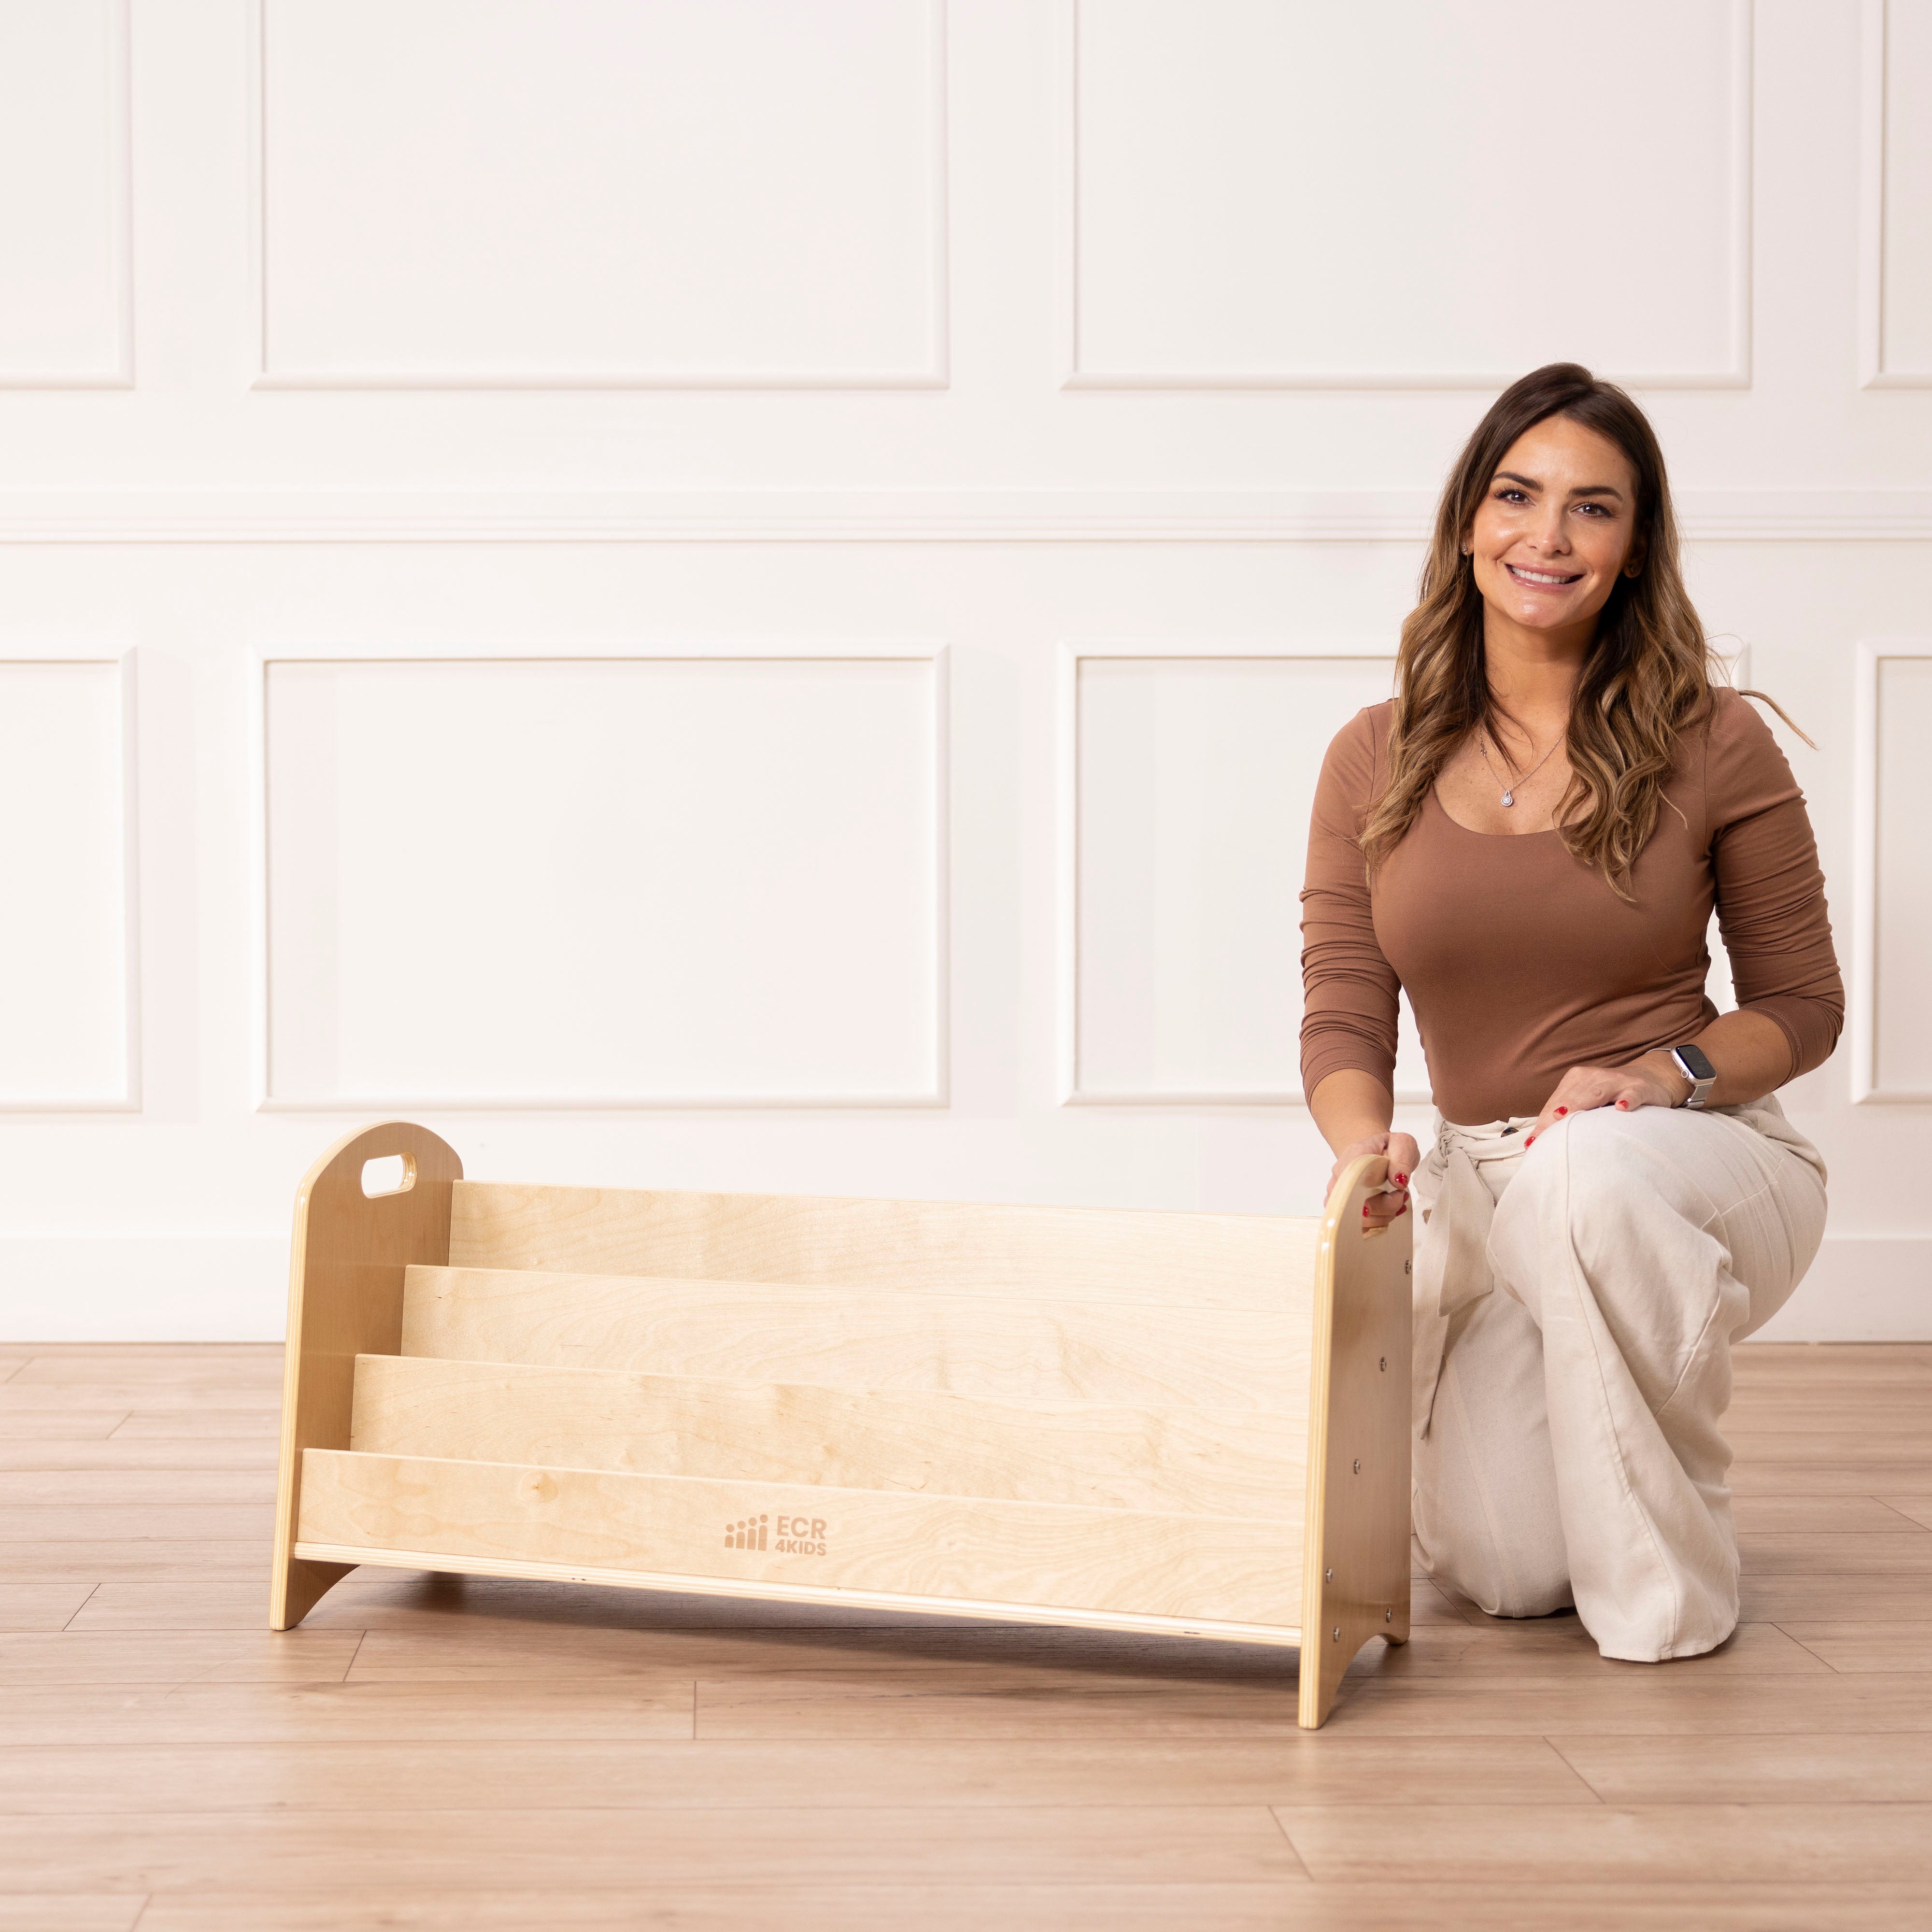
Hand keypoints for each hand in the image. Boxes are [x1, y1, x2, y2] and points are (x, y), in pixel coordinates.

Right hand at [1327, 1130, 1419, 1226]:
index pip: (1349, 1179)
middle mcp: (1340, 1175)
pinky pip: (1357, 1224)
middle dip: (1384, 1207)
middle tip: (1401, 1195)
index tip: (1385, 1201)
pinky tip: (1389, 1212)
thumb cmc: (1389, 1148)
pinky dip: (1377, 1222)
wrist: (1379, 1152)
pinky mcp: (1344, 1207)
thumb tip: (1398, 1181)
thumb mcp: (1403, 1145)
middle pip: (1352, 1203)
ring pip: (1354, 1218)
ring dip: (1382, 1216)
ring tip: (1397, 1201)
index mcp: (1353, 1156)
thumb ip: (1402, 1160)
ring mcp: (1339, 1193)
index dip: (1361, 1196)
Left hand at [1525, 1053, 1691, 1146]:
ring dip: (1581, 1104)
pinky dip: (1627, 1099)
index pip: (1556, 1103)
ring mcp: (1617, 1081)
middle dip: (1555, 1117)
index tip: (1532, 1144)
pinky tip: (1621, 1107)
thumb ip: (1567, 1117)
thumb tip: (1538, 1143)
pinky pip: (1631, 1093)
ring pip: (1596, 1092)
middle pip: (1571, 1098)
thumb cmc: (1611, 1096)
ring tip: (1565, 1117)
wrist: (1651, 1078)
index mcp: (1576, 1080)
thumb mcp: (1588, 1103)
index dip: (1543, 1122)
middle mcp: (1594, 1077)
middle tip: (1543, 1136)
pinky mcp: (1639, 1087)